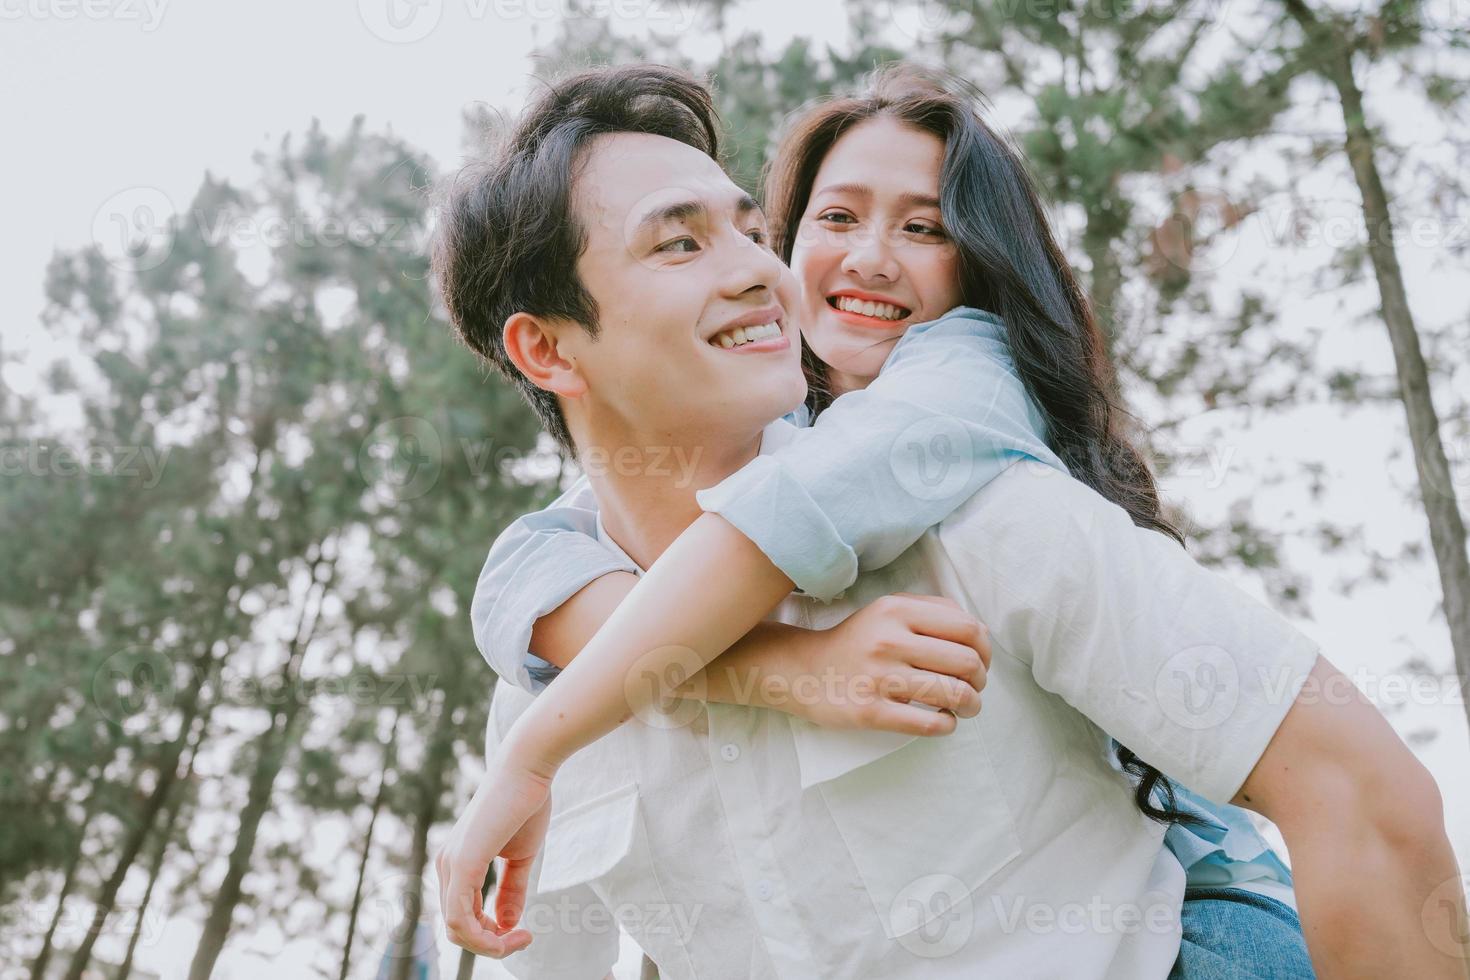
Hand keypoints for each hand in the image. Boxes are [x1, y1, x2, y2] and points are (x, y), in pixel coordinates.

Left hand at [434, 749, 554, 957]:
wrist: (528, 768)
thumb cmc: (525, 804)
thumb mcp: (520, 857)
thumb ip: (511, 890)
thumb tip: (508, 924)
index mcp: (457, 862)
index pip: (462, 916)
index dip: (490, 935)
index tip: (523, 933)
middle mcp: (446, 864)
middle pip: (457, 928)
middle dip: (490, 944)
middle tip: (523, 939)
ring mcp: (451, 864)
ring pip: (457, 929)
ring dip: (490, 945)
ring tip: (521, 938)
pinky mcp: (462, 863)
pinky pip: (461, 918)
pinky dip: (484, 937)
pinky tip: (512, 932)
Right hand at [780, 592, 989, 734]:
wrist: (804, 670)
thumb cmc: (857, 641)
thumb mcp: (888, 609)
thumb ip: (932, 610)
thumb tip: (980, 631)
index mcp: (897, 610)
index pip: (967, 629)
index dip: (985, 649)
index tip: (981, 662)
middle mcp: (889, 640)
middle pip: (966, 662)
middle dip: (980, 681)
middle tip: (974, 688)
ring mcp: (879, 678)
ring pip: (953, 694)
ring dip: (971, 705)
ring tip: (965, 707)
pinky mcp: (870, 712)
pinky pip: (928, 723)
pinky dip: (947, 725)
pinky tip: (944, 721)